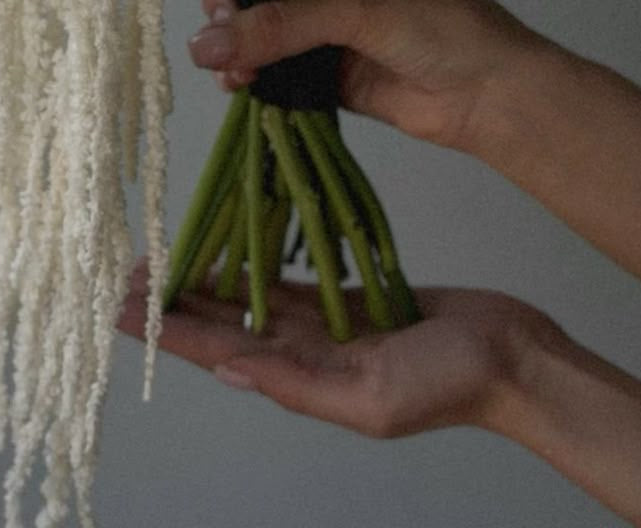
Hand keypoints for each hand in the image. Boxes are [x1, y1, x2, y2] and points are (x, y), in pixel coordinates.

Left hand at [123, 272, 640, 525]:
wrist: (519, 359)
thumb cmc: (452, 384)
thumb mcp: (372, 394)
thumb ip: (298, 381)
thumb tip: (228, 366)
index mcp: (306, 380)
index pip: (220, 348)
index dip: (169, 328)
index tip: (121, 306)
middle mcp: (310, 354)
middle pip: (228, 320)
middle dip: (177, 298)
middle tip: (129, 272)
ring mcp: (335, 325)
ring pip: (258, 295)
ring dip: (213, 278)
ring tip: (171, 258)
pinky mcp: (361, 296)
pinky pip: (301, 276)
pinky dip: (266, 262)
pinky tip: (241, 245)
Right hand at [188, 0, 542, 156]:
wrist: (490, 94)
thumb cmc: (435, 23)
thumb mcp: (356, 9)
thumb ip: (280, 25)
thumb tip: (201, 46)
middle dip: (232, 11)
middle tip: (214, 35)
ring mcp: (331, 30)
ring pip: (266, 34)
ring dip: (238, 49)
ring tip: (223, 71)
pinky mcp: (330, 75)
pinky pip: (280, 72)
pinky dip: (255, 79)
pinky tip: (237, 87)